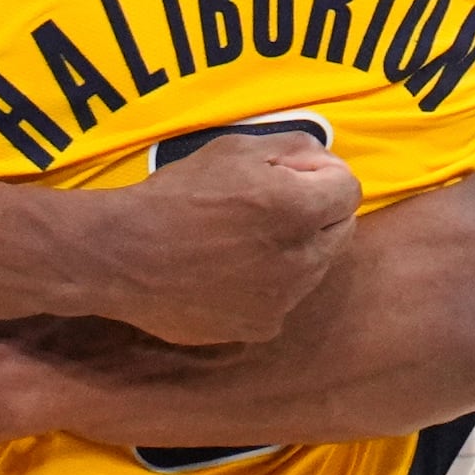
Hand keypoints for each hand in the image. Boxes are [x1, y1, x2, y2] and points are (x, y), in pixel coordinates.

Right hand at [85, 130, 360, 345]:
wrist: (125, 255)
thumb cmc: (178, 194)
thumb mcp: (236, 147)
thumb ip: (295, 149)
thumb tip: (326, 164)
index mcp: (297, 209)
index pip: (349, 189)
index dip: (321, 177)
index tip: (290, 176)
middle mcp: (300, 260)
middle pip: (339, 230)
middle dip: (315, 214)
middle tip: (267, 206)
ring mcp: (284, 300)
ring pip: (314, 268)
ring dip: (294, 250)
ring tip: (243, 240)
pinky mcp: (261, 327)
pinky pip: (284, 299)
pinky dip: (270, 284)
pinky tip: (230, 271)